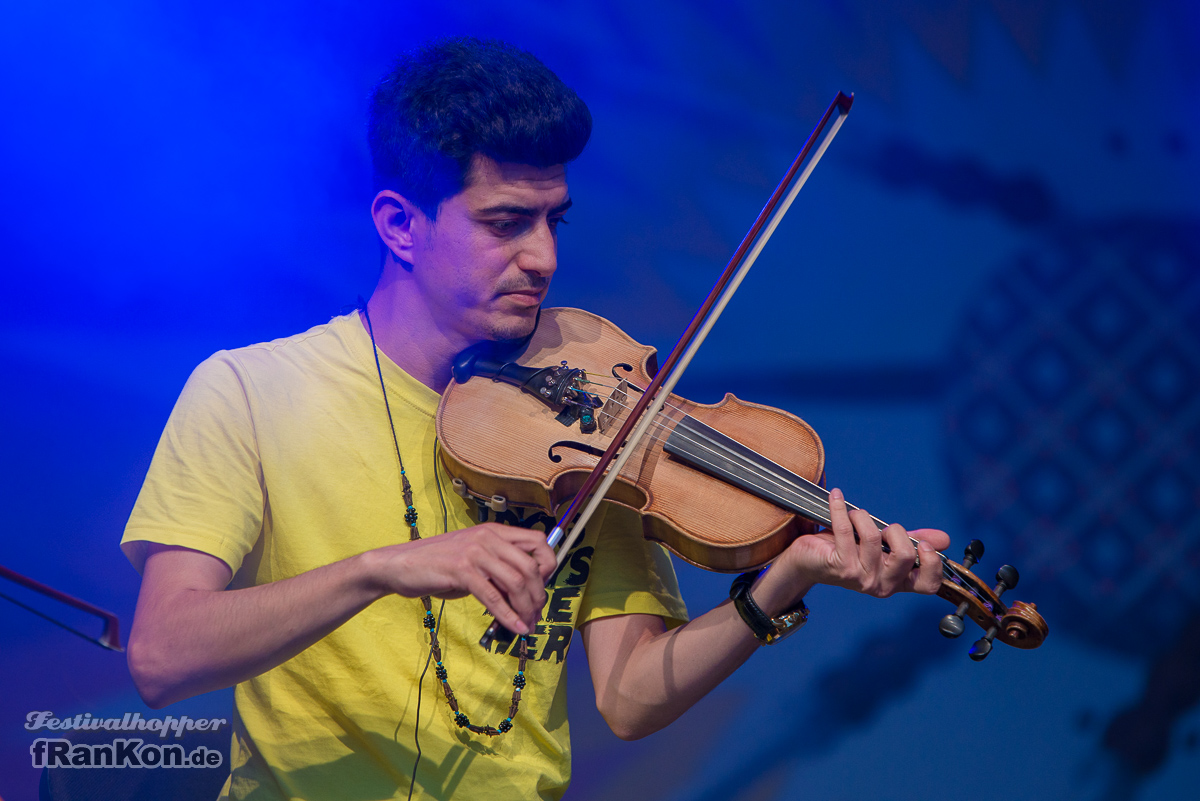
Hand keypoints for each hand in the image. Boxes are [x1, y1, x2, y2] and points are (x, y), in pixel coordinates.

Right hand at [369, 522, 556, 634]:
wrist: (399, 565)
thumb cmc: (437, 566)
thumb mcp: (474, 562)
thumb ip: (498, 571)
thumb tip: (524, 594)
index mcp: (495, 532)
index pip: (538, 541)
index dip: (549, 566)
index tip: (543, 588)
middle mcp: (488, 537)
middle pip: (531, 567)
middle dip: (538, 596)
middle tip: (536, 616)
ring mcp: (475, 552)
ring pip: (516, 582)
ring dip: (526, 609)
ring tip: (527, 626)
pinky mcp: (461, 570)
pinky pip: (493, 597)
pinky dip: (508, 616)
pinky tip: (515, 628)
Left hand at [766, 488, 950, 604]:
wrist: (808, 561)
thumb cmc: (846, 550)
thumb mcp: (883, 545)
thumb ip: (911, 541)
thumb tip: (944, 539)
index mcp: (897, 581)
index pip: (927, 584)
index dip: (932, 564)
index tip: (924, 543)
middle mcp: (881, 584)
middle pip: (904, 556)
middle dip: (895, 530)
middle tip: (881, 526)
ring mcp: (860, 578)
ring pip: (874, 538)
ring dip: (863, 517)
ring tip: (854, 515)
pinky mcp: (840, 567)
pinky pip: (846, 531)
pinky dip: (841, 508)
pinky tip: (837, 497)